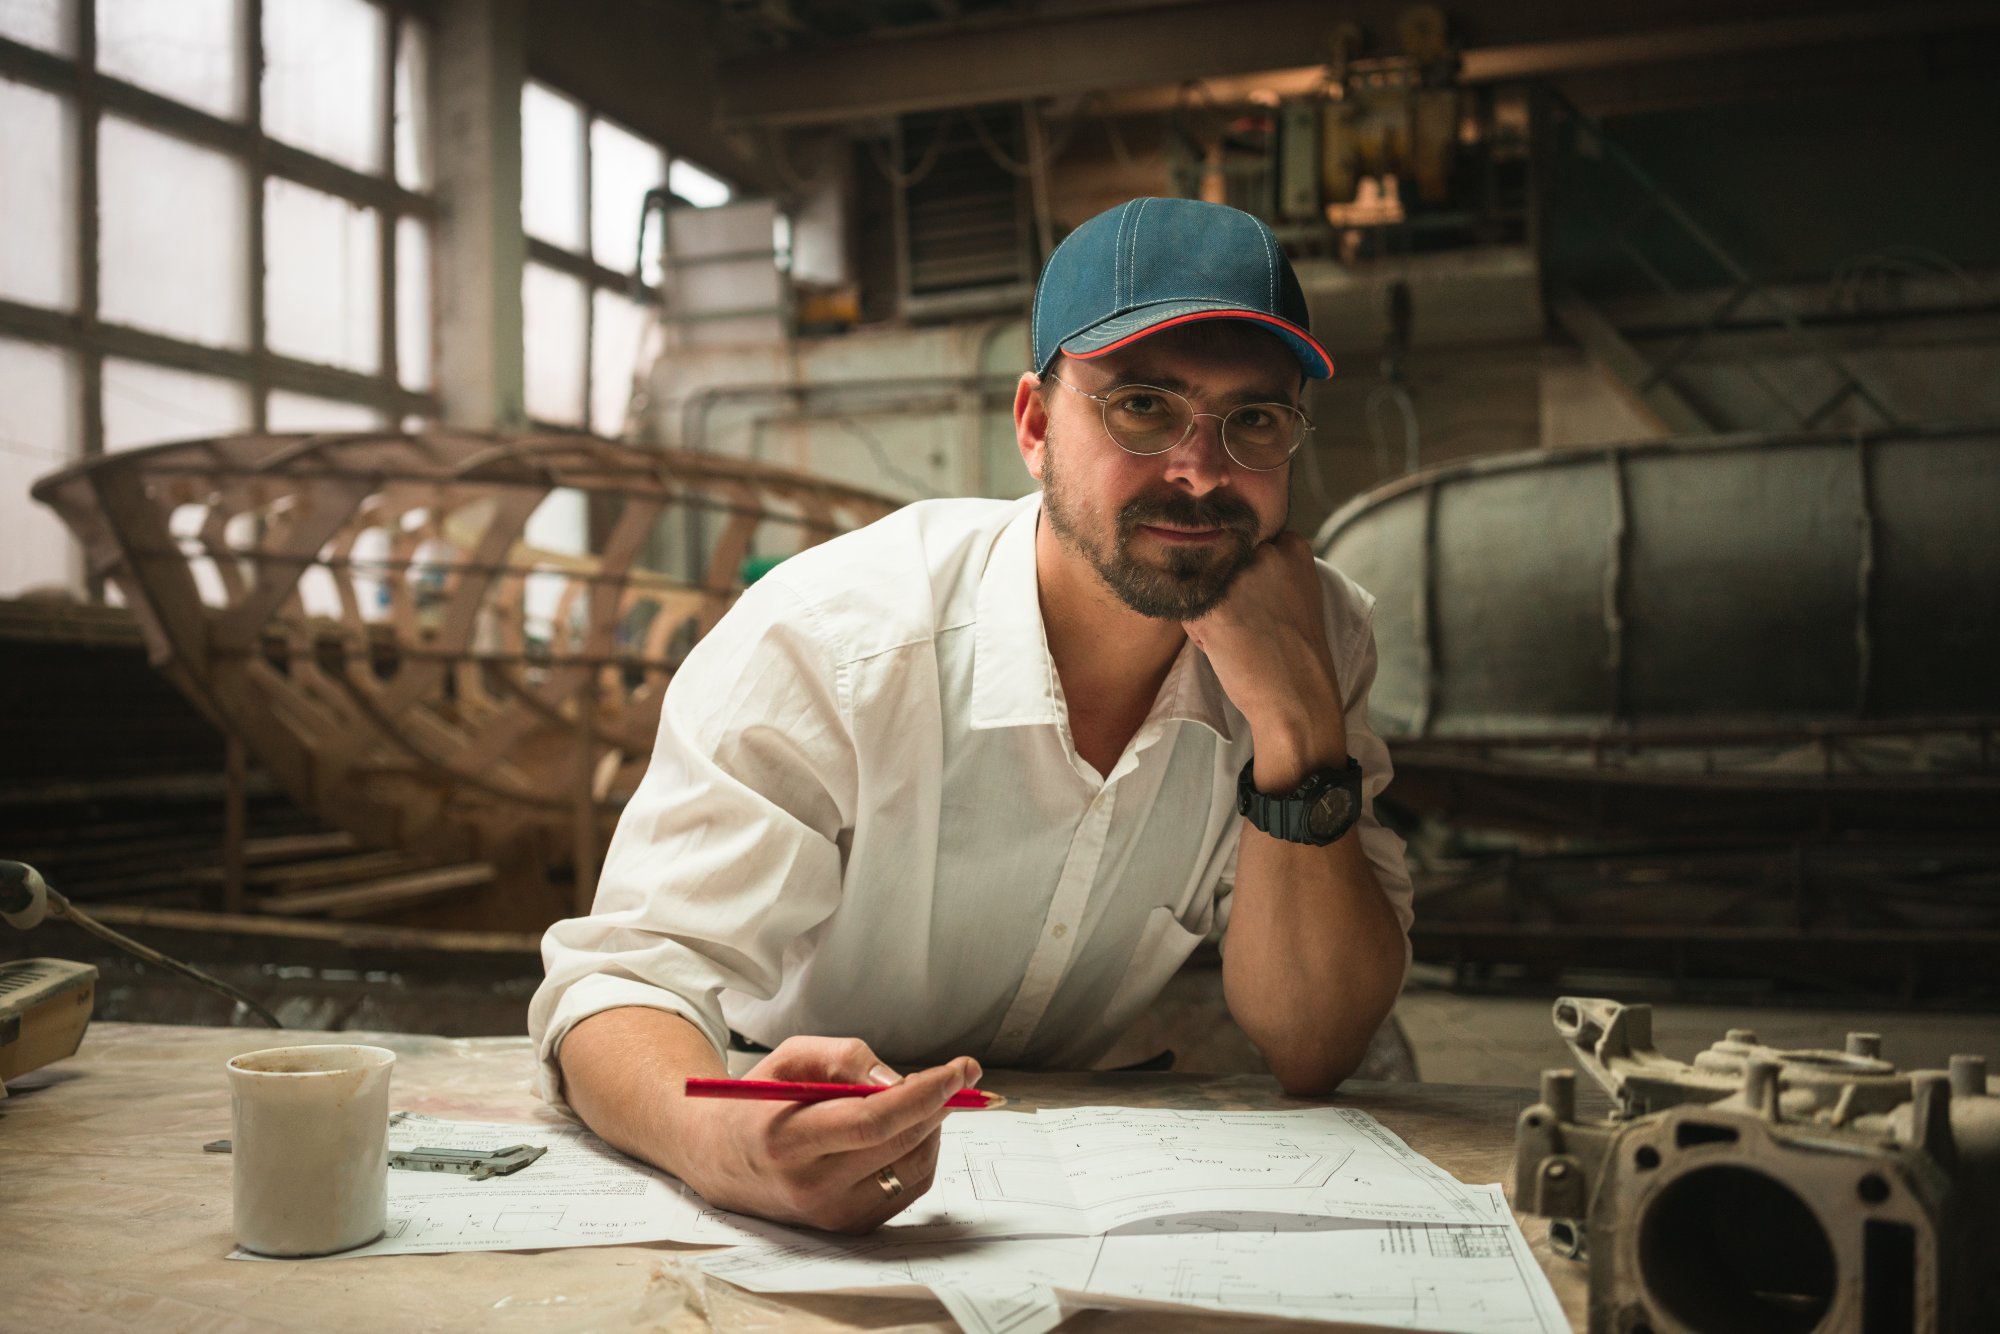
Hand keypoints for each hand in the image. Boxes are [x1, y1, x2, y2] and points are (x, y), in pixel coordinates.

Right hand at [670, 1035, 979, 1232]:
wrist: (721, 1160)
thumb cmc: (760, 1101)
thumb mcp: (791, 1058)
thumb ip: (845, 1057)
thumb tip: (898, 1080)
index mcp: (788, 1141)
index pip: (871, 1121)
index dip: (923, 1094)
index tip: (961, 1069)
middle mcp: (810, 1187)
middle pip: (900, 1143)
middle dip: (940, 1103)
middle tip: (957, 1074)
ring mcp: (832, 1214)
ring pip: (914, 1166)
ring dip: (933, 1126)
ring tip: (918, 1099)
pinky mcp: (850, 1227)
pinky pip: (910, 1187)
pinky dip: (921, 1152)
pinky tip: (907, 1130)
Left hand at [1183, 532, 1346, 787]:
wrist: (1296, 697)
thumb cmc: (1297, 652)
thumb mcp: (1297, 593)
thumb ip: (1270, 568)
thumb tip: (1223, 556)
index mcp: (1292, 546)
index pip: (1246, 541)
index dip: (1244, 572)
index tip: (1256, 597)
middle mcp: (1264, 553)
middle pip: (1221, 558)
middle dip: (1224, 586)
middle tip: (1247, 621)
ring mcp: (1237, 578)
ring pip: (1201, 581)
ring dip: (1207, 605)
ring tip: (1234, 634)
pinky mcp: (1210, 606)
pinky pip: (1186, 606)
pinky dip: (1196, 628)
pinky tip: (1221, 645)